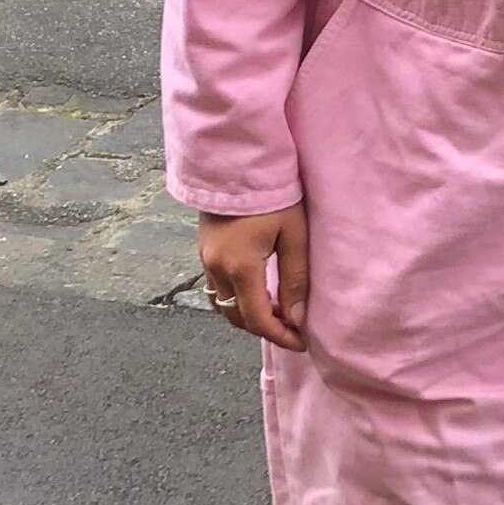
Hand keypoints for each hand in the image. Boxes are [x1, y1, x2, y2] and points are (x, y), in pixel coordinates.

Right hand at [198, 203, 310, 349]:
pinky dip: (236, 301)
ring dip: (248, 317)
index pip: (258, 319)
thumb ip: (295, 279)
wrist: (235, 161)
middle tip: (293, 329)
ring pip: (224, 306)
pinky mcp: (203, 251)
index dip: (280, 336)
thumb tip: (298, 318)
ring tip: (277, 314)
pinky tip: (256, 294)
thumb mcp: (293, 235)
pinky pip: (217, 289)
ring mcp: (205, 260)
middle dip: (265, 329)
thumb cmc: (272, 194)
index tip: (301, 343)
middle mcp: (216, 269)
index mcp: (240, 267)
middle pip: (238, 317)